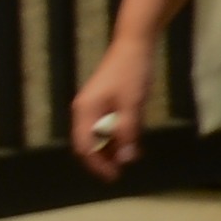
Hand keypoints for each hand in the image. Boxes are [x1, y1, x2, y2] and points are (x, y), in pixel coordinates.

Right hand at [65, 45, 146, 182]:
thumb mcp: (132, 105)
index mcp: (85, 111)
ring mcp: (93, 105)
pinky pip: (105, 125)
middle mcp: (84, 110)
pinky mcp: (104, 101)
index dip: (98, 165)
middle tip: (121, 171)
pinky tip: (131, 143)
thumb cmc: (132, 72)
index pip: (85, 147)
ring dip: (111, 149)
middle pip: (88, 143)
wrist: (135, 44)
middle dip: (103, 159)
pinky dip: (116, 136)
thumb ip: (128, 132)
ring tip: (129, 158)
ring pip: (98, 135)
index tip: (114, 176)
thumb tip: (126, 159)